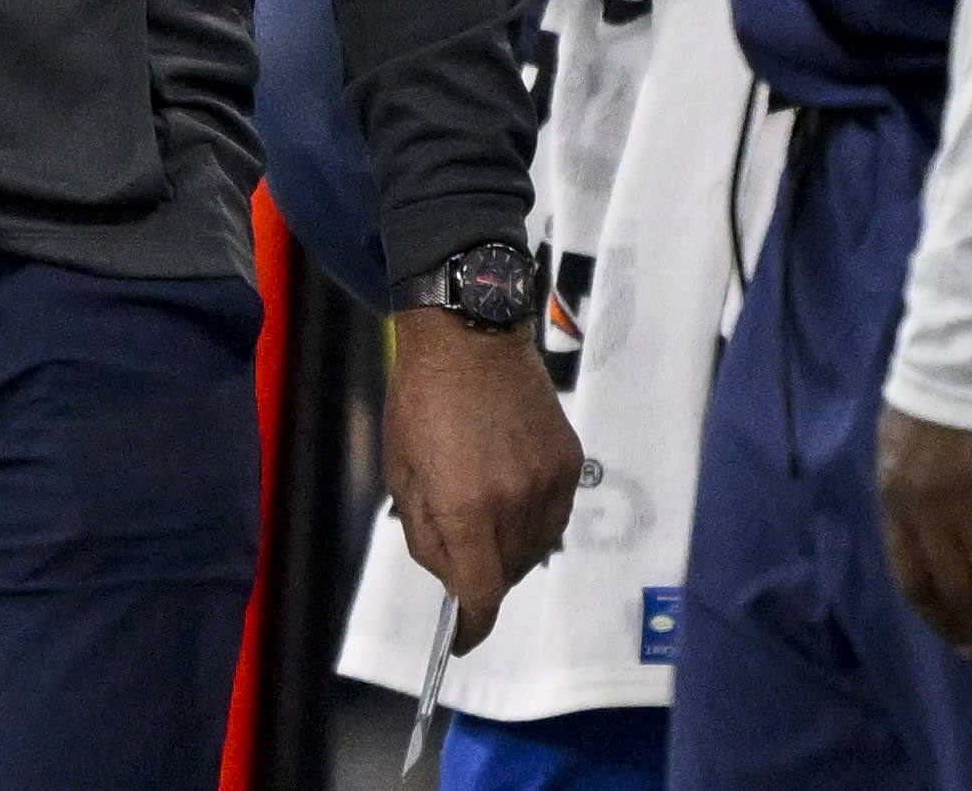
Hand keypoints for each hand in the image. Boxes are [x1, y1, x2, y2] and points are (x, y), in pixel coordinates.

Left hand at [383, 312, 583, 649]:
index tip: (461, 637)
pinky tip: (509, 490)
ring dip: (507, 548)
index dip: (471, 626)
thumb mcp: (403, 471)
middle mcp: (514, 502)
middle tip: (457, 543)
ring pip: (533, 548)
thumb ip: (426, 534)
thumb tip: (452, 578)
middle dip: (479, 574)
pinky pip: (554, 515)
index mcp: (466, 506)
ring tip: (482, 509)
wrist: (470, 335)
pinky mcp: (569, 461)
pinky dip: (532, 518)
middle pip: (505, 573)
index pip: (480, 594)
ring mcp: (547, 482)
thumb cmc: (422, 399)